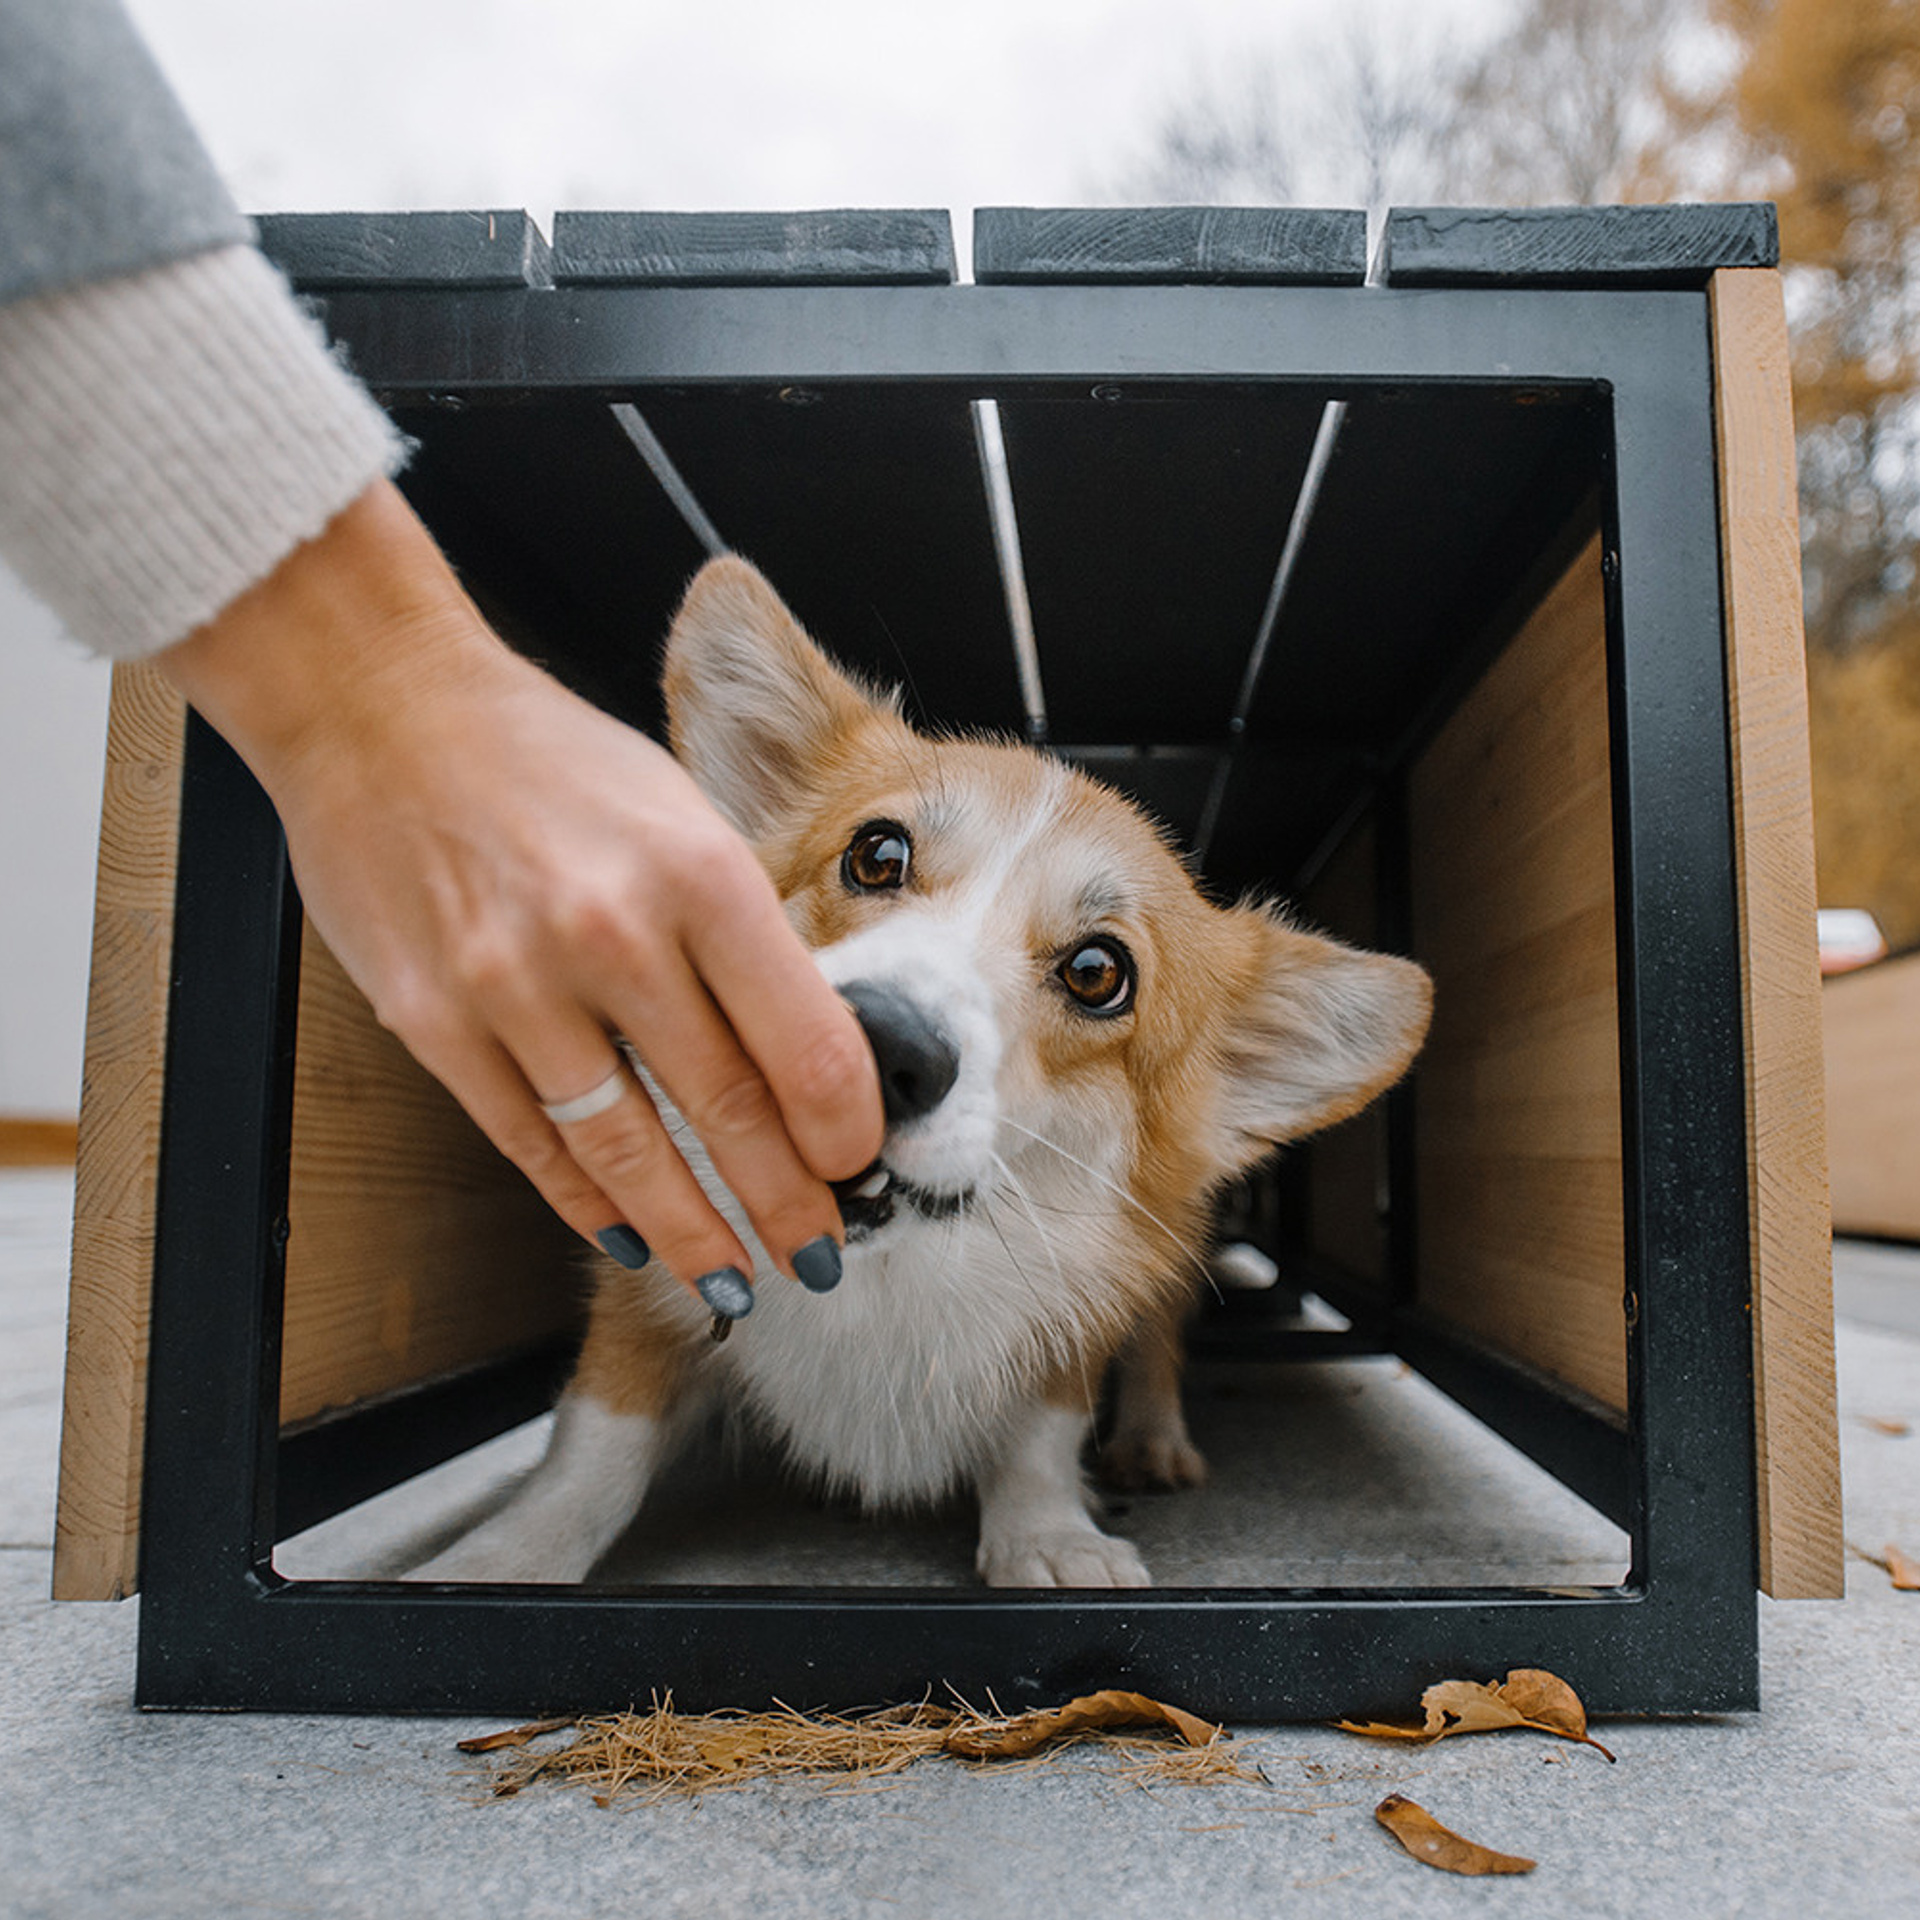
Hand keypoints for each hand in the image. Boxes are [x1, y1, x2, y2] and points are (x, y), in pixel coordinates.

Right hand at [156, 480, 883, 1300]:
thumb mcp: (683, 811)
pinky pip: (528, 1144)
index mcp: (699, 871)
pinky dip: (585, 1203)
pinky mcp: (432, 1021)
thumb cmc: (551, 758)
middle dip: (786, 1205)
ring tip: (735, 1279)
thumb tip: (810, 1053)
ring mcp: (513, 984)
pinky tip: (629, 1236)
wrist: (381, 708)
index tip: (866, 1169)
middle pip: (727, 1113)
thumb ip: (744, 928)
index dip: (848, 1132)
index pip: (807, 1045)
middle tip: (821, 1254)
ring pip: (626, 1153)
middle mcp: (612, 932)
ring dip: (693, 1232)